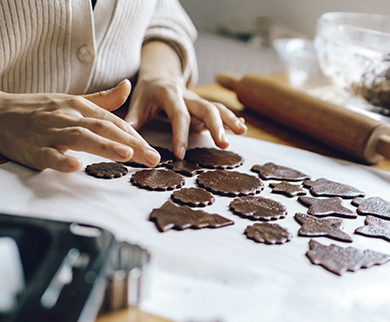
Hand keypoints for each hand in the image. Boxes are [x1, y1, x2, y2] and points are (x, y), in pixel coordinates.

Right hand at [0, 80, 159, 171]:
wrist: (0, 113)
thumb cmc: (41, 110)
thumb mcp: (73, 101)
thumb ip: (103, 99)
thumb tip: (128, 87)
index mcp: (80, 107)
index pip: (114, 122)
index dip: (136, 136)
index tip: (154, 151)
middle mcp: (69, 117)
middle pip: (104, 129)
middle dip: (131, 143)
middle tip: (153, 158)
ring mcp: (52, 132)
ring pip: (81, 138)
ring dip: (104, 146)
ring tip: (126, 154)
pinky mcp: (35, 148)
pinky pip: (50, 155)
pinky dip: (63, 160)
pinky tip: (76, 165)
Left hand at [125, 78, 246, 159]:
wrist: (160, 76)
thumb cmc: (147, 93)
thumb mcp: (137, 103)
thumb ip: (133, 120)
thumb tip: (125, 140)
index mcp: (169, 95)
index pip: (178, 116)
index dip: (180, 135)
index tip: (180, 155)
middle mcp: (188, 96)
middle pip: (206, 108)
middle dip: (216, 126)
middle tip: (223, 144)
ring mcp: (198, 101)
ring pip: (217, 108)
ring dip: (230, 120)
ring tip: (242, 132)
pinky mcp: (203, 107)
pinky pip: (220, 111)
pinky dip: (231, 119)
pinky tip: (242, 128)